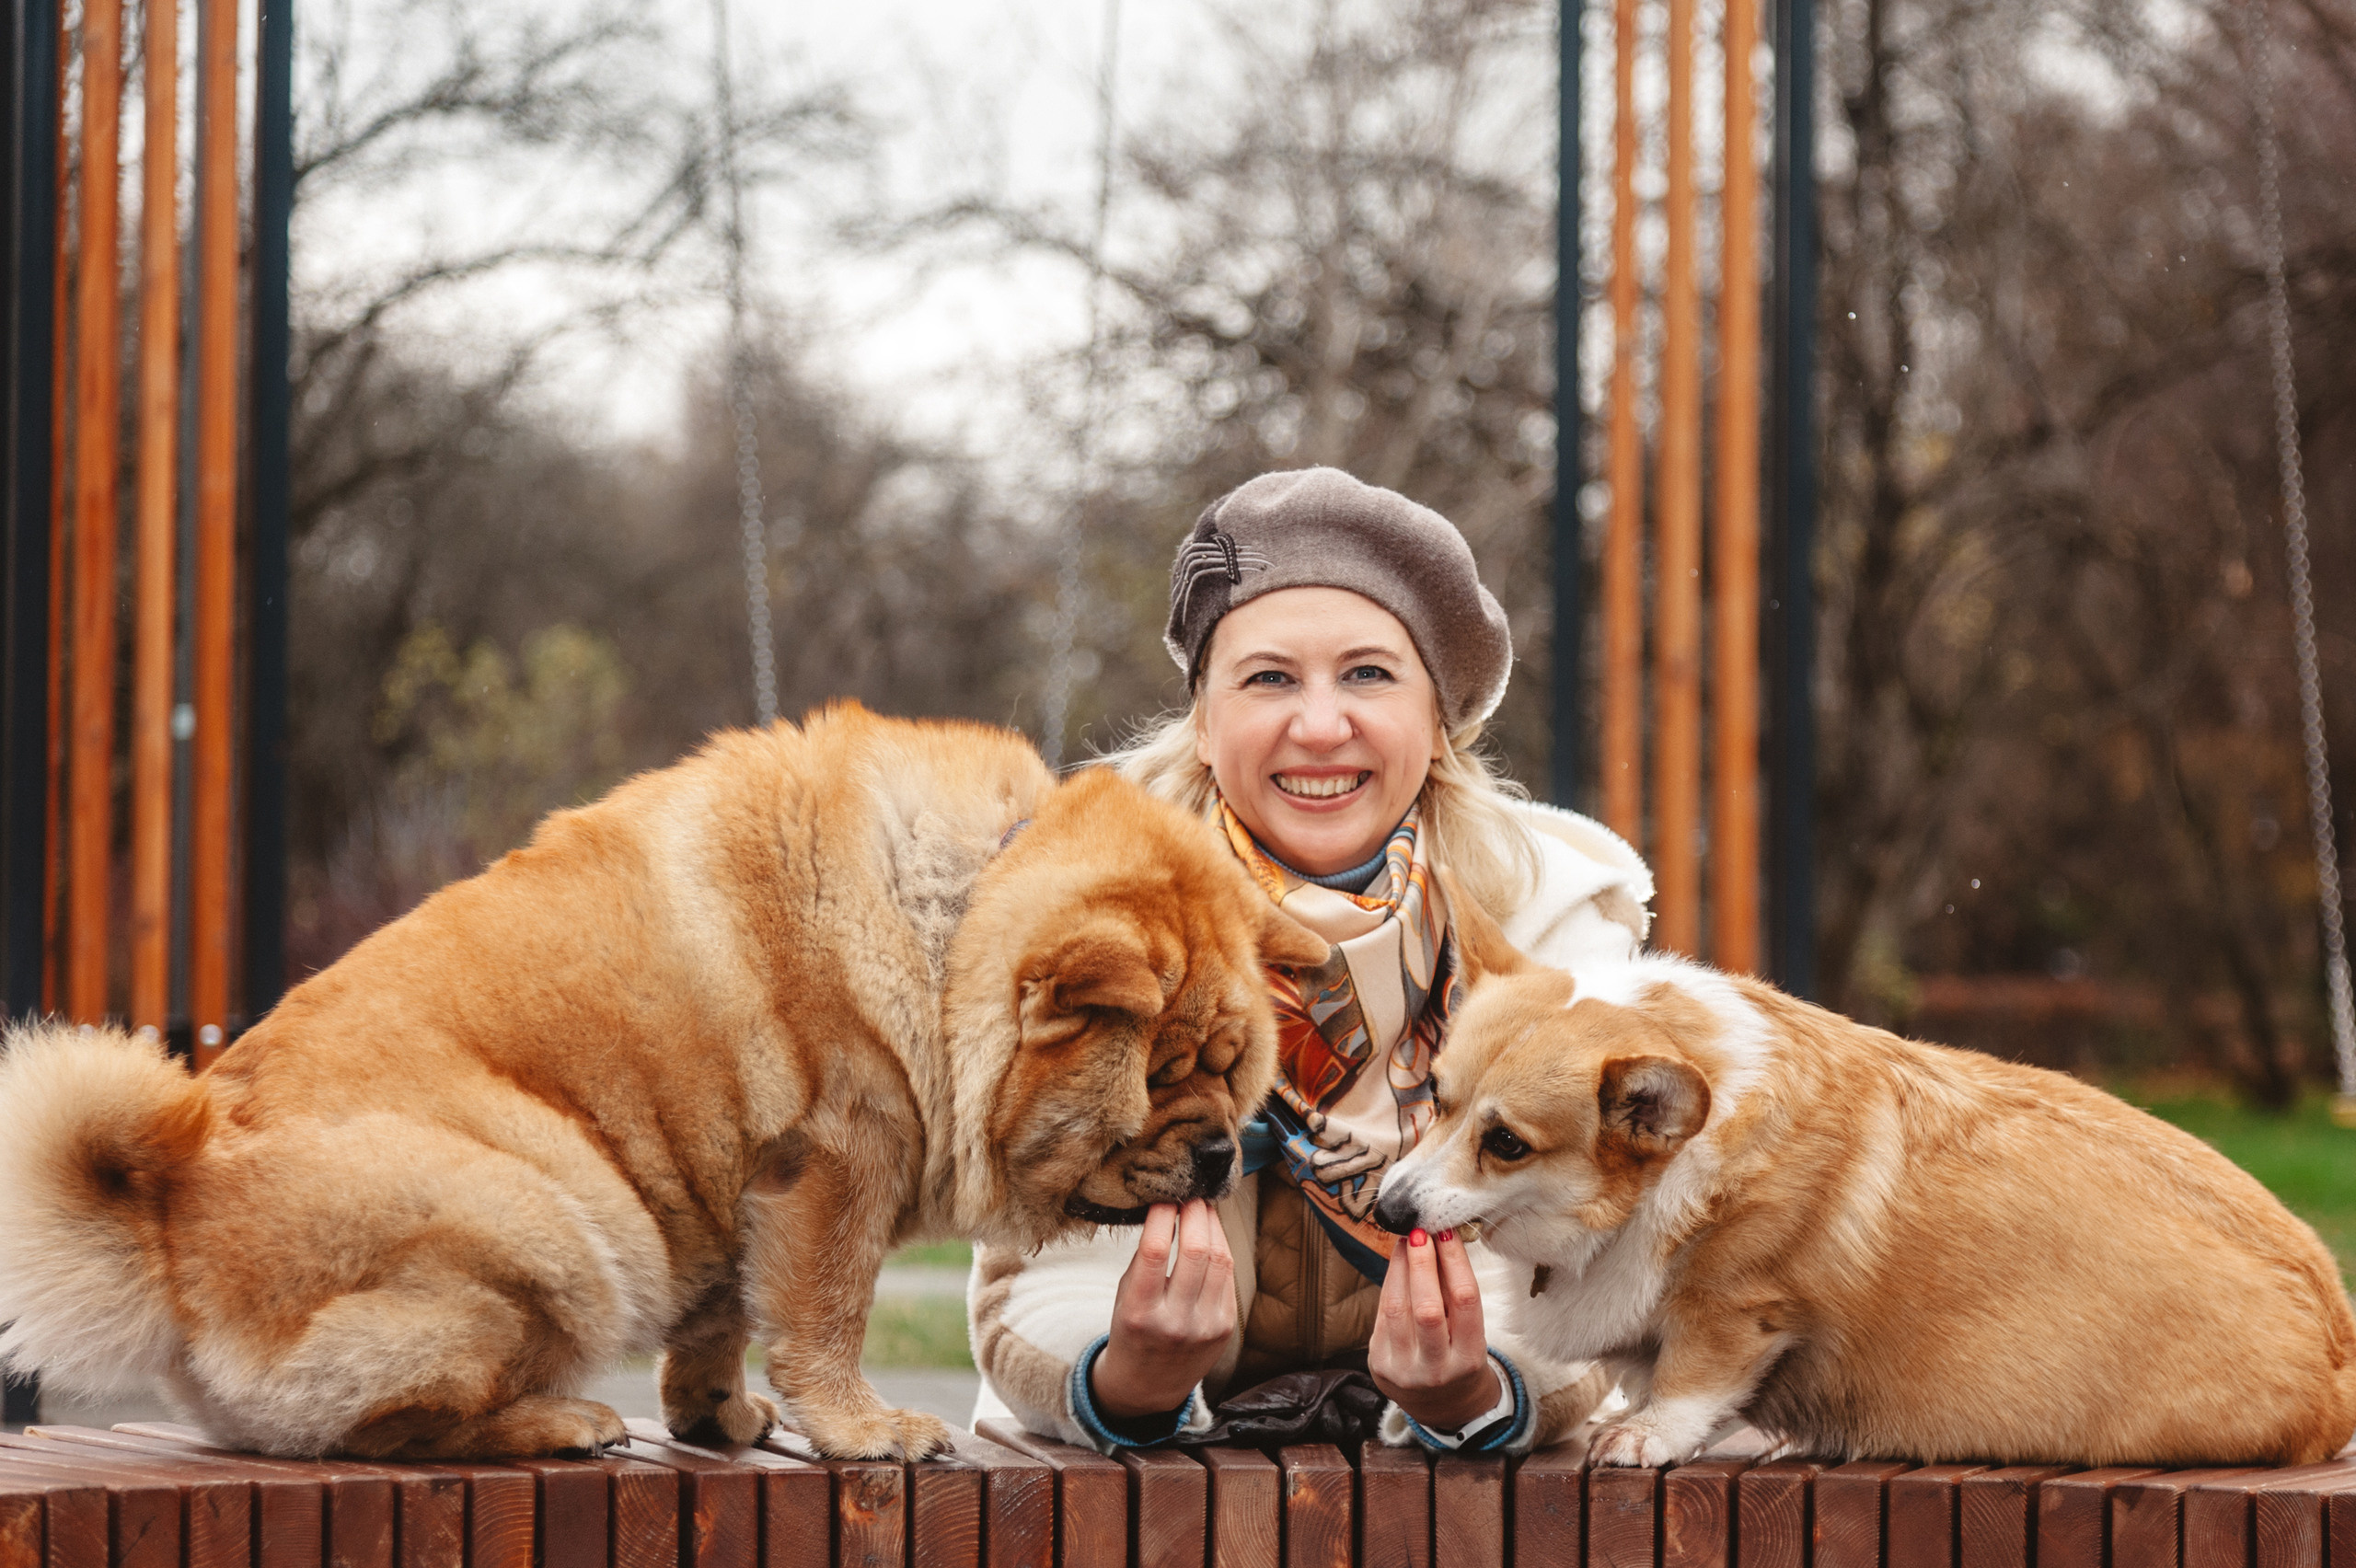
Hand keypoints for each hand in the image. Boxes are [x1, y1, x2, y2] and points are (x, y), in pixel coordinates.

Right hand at [1089, 1199, 1236, 1419]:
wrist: (1149, 1386)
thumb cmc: (1131, 1331)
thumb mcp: (1125, 1297)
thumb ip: (1145, 1259)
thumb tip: (1168, 1209)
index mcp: (1139, 1312)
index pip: (1154, 1252)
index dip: (1162, 1216)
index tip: (1164, 1195)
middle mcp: (1175, 1321)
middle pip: (1195, 1251)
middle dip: (1195, 1213)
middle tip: (1191, 1193)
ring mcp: (1205, 1326)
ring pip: (1219, 1260)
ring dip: (1213, 1226)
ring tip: (1203, 1207)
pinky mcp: (1225, 1327)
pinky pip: (1228, 1277)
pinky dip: (1221, 1249)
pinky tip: (1212, 1235)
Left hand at [1368, 1226, 1505, 1433]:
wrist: (1439, 1406)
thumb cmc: (1458, 1358)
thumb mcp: (1470, 1335)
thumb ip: (1455, 1295)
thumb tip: (1442, 1241)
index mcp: (1468, 1360)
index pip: (1464, 1302)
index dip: (1455, 1262)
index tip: (1448, 1233)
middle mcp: (1435, 1369)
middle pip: (1427, 1307)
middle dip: (1422, 1263)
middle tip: (1421, 1231)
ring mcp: (1403, 1370)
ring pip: (1398, 1308)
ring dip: (1400, 1267)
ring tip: (1407, 1241)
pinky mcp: (1378, 1365)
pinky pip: (1382, 1315)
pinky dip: (1390, 1285)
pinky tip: (1397, 1266)